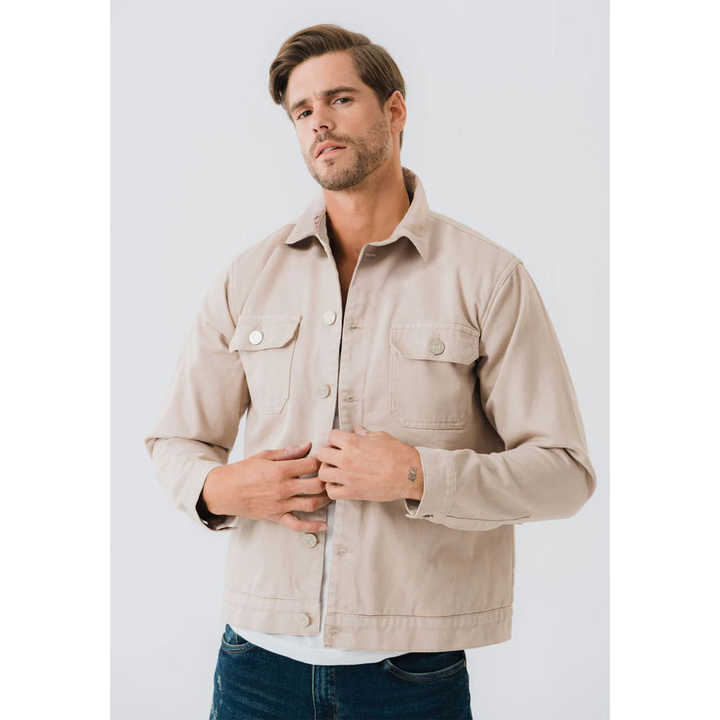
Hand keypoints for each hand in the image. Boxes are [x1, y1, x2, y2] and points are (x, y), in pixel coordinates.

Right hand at [202, 442, 332, 532]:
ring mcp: (281, 504)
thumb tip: (308, 446)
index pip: (311, 465)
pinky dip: (313, 526)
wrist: (224, 490)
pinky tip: (324, 525)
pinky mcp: (277, 516)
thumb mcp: (264, 456)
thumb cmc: (242, 471)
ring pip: (311, 504)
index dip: (321, 461)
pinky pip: (298, 524)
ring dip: (325, 500)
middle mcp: (283, 488)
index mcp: (281, 470)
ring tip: (331, 494)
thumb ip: (288, 452)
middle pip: (316, 485)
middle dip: (327, 480)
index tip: (324, 460)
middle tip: (331, 477)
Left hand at [314, 425, 423, 502]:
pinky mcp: (352, 492)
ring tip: (336, 471)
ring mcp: (347, 477)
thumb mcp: (381, 437)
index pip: (331, 436)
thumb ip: (365, 433)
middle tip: (335, 456)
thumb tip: (357, 430)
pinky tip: (340, 484)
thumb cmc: (399, 455)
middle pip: (321, 454)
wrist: (410, 474)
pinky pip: (331, 492)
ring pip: (322, 473)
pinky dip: (333, 488)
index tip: (341, 442)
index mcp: (353, 442)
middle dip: (327, 453)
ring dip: (328, 471)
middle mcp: (346, 459)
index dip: (336, 438)